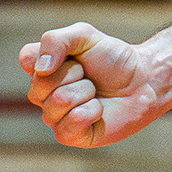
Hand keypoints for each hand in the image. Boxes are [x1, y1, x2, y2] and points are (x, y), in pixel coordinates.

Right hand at [21, 22, 162, 146]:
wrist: (143, 81)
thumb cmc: (112, 58)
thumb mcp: (84, 35)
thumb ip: (55, 40)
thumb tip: (40, 69)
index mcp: (42, 68)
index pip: (28, 58)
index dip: (54, 54)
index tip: (75, 55)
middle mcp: (44, 94)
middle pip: (41, 84)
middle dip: (74, 74)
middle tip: (90, 75)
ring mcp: (55, 116)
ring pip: (58, 102)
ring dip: (86, 92)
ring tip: (96, 92)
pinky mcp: (70, 136)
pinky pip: (71, 124)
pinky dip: (92, 112)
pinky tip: (99, 110)